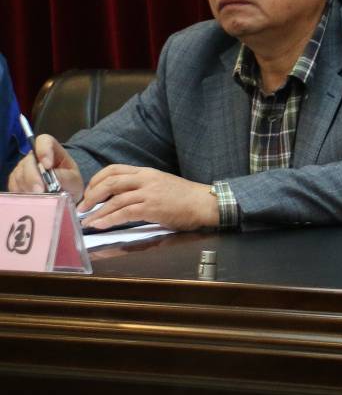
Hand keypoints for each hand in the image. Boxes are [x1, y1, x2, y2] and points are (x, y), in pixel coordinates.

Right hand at [6, 135, 84, 200]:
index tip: (48, 165)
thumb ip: (65, 177)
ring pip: (19, 175)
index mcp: (52, 150)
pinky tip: (31, 199)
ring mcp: (23, 168)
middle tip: (40, 190)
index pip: (44, 141)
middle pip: (28, 161)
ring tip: (39, 197)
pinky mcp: (16, 181)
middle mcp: (34, 157)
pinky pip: (14, 186)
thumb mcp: (74, 179)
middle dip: (33, 176)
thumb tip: (52, 177)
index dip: (44, 150)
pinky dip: (22, 193)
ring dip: (28, 187)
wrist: (65, 194)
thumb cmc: (70, 182)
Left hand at [79, 165, 218, 230]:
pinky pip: (124, 213)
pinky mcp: (152, 207)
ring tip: (87, 221)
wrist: (205, 203)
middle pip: (110, 182)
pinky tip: (100, 225)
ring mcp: (149, 193)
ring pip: (114, 199)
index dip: (96, 180)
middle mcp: (146, 179)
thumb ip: (142, 187)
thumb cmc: (186, 198)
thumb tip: (120, 198)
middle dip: (91, 195)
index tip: (89, 192)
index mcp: (147, 172)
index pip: (114, 169)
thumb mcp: (162, 184)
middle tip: (82, 207)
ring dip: (97, 211)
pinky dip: (109, 219)